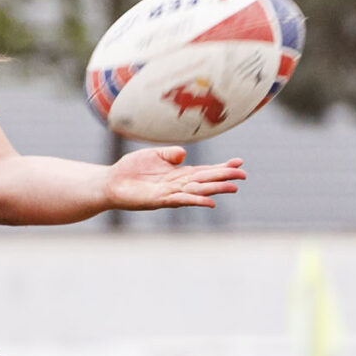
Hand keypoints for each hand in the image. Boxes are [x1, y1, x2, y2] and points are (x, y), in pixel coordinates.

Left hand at [105, 146, 245, 210]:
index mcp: (179, 173)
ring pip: (198, 190)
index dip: (221, 167)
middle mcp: (178, 184)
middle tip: (244, 176)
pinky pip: (181, 200)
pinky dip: (196, 200)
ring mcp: (170, 193)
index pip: (205, 170)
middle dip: (224, 177)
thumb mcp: (154, 155)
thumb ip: (170, 154)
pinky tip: (210, 201)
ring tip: (233, 187)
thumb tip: (184, 154)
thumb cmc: (132, 169)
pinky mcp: (160, 200)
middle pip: (206, 180)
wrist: (111, 182)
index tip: (239, 162)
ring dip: (215, 189)